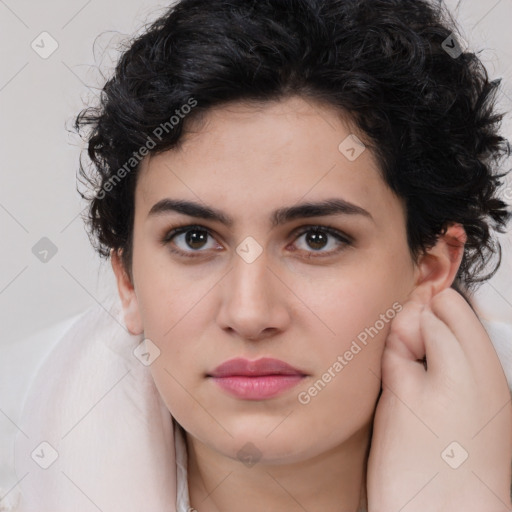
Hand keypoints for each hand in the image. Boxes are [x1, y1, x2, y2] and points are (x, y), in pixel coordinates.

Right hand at [366, 286, 511, 511]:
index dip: (413, 315)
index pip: (442, 303)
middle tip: (401, 360)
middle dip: (424, 328)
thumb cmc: (420, 464)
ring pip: (456, 344)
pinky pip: (461, 370)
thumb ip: (402, 343)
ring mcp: (491, 393)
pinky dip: (438, 372)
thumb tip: (407, 316)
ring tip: (408, 382)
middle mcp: (490, 372)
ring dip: (428, 351)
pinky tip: (421, 398)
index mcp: (472, 360)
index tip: (395, 341)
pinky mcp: (485, 414)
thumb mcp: (400, 390)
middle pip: (454, 319)